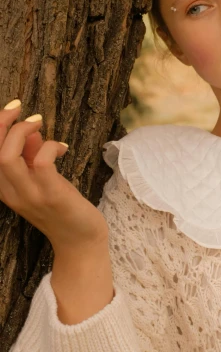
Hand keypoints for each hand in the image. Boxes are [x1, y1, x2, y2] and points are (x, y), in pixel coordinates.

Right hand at [0, 101, 108, 251]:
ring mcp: (31, 196)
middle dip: (4, 123)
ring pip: (8, 157)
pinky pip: (41, 163)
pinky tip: (62, 148)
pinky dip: (49, 146)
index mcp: (6, 190)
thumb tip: (29, 133)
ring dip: (22, 132)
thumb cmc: (63, 209)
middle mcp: (12, 194)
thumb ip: (32, 158)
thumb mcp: (42, 181)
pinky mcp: (52, 196)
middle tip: (25, 111)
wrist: (81, 242)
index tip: (12, 109)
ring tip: (39, 125)